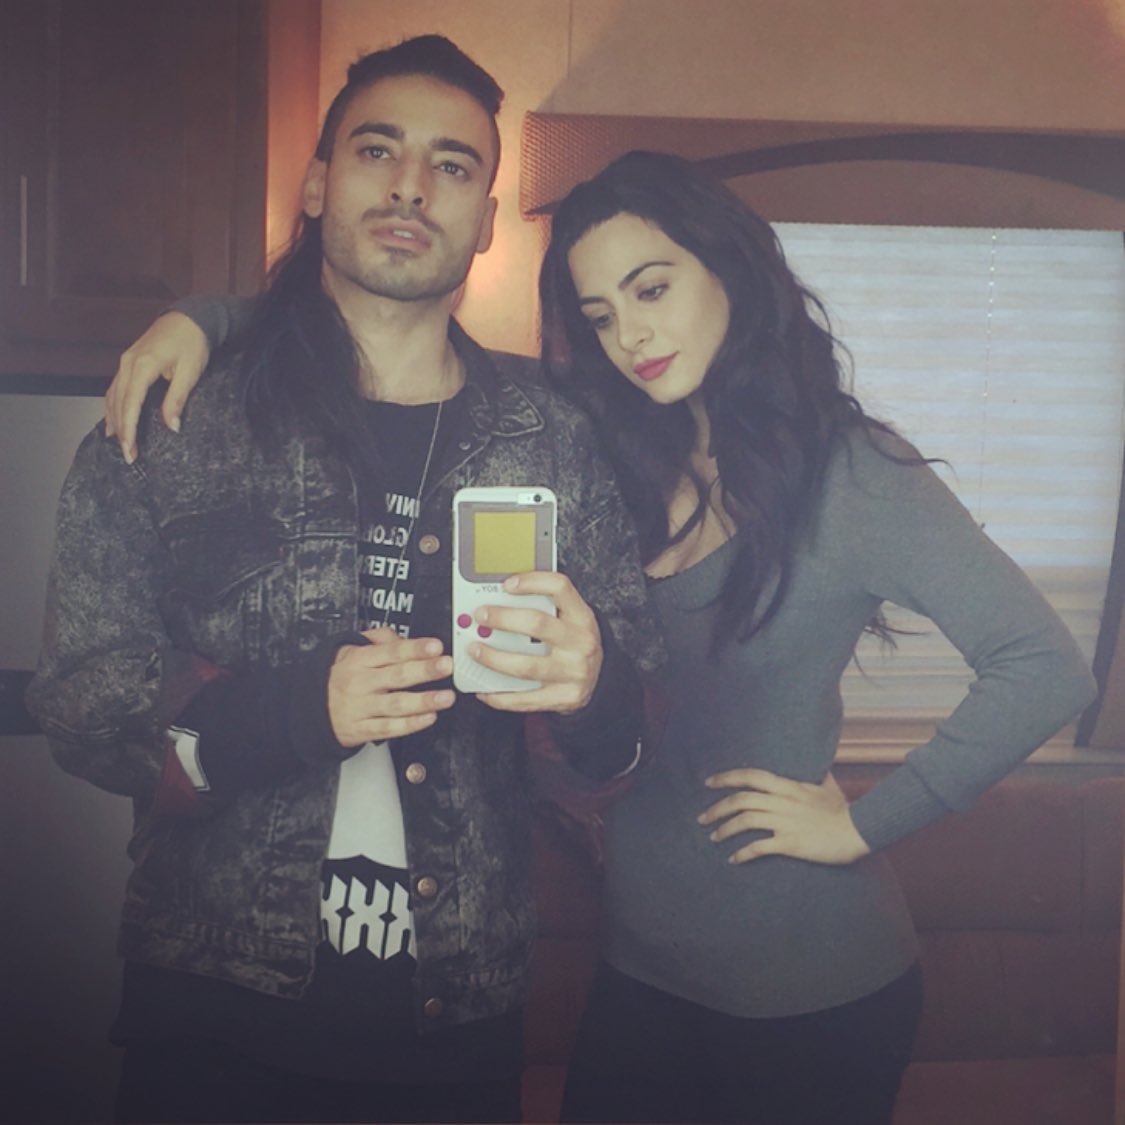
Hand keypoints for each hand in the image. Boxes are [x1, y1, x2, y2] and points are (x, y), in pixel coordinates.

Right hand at [104, 311, 209, 463]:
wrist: (189, 317)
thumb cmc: (193, 342)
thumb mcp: (190, 372)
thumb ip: (177, 399)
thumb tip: (171, 427)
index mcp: (142, 366)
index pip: (130, 404)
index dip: (129, 429)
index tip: (131, 450)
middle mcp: (128, 364)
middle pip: (118, 403)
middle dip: (121, 431)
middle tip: (128, 456)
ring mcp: (125, 362)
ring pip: (113, 396)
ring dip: (115, 421)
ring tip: (119, 444)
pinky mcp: (129, 362)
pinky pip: (116, 388)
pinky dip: (113, 406)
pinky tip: (113, 421)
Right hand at [328, 629, 454, 745]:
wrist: (310, 709)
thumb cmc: (339, 677)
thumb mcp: (351, 650)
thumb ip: (380, 640)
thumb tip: (405, 638)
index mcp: (359, 660)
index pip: (391, 652)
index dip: (414, 649)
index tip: (435, 646)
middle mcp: (361, 683)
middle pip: (397, 676)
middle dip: (425, 671)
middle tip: (446, 666)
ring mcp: (362, 707)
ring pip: (396, 704)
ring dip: (424, 701)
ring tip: (445, 697)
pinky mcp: (363, 729)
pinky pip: (389, 728)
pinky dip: (410, 724)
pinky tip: (428, 718)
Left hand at [472, 572, 602, 714]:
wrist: (598, 681)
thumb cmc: (574, 644)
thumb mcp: (569, 620)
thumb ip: (543, 606)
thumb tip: (499, 597)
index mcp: (582, 617)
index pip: (560, 588)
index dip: (531, 582)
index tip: (506, 584)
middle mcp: (581, 643)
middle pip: (537, 625)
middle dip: (502, 619)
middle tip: (480, 616)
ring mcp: (573, 673)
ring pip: (525, 665)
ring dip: (493, 658)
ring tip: (474, 650)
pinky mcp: (563, 698)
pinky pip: (524, 699)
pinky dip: (499, 695)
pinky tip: (483, 689)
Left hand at [698, 768, 870, 864]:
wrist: (859, 830)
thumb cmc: (843, 810)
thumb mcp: (827, 786)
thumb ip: (816, 774)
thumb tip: (818, 763)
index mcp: (788, 786)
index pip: (750, 776)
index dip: (726, 778)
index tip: (708, 782)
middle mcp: (782, 801)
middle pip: (740, 800)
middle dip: (717, 808)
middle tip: (702, 818)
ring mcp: (785, 822)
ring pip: (745, 821)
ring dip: (724, 829)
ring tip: (713, 837)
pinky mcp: (790, 843)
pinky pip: (759, 847)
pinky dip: (742, 853)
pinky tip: (733, 859)